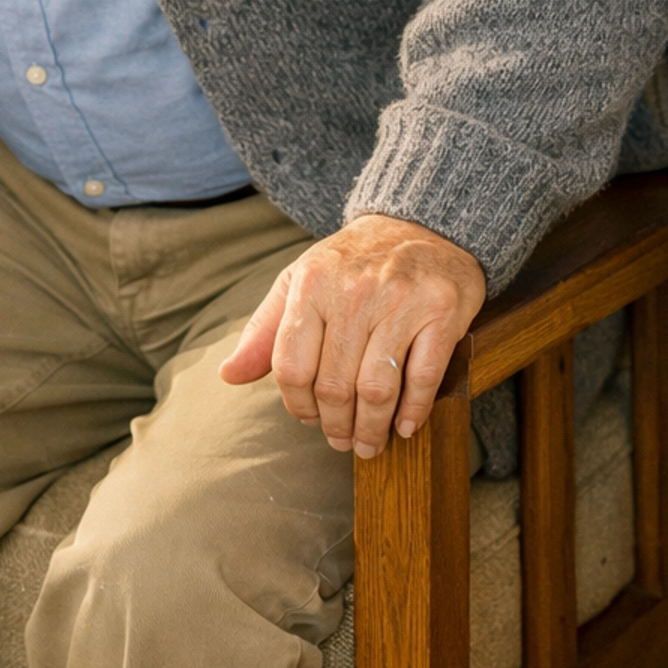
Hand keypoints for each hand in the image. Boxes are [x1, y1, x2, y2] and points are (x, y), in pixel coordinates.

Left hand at [219, 212, 485, 456]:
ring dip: (370, 429)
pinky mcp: (439, 312)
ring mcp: (400, 301)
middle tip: (340, 441)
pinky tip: (403, 426)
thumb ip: (264, 330)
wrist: (420, 224)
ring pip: (376, 389)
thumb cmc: (352, 263)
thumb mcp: (299, 282)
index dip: (296, 405)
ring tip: (368, 443)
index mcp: (312, 283)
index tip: (308, 419)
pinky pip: (421, 378)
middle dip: (335, 425)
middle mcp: (353, 291)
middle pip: (333, 385)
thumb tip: (228, 375)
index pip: (291, 367)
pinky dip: (411, 412)